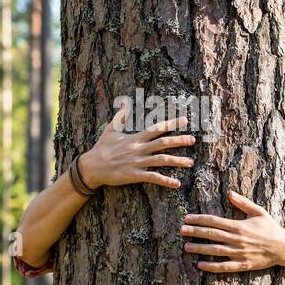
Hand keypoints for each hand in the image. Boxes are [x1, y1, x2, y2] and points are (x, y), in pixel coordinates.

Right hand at [78, 103, 194, 189]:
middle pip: (163, 143)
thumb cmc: (101, 148)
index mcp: (135, 138)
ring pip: (161, 160)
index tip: (185, 120)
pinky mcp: (134, 175)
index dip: (171, 123)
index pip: (156, 128)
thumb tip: (125, 101)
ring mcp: (137, 162)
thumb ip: (121, 116)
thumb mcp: (111, 130)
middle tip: (193, 140)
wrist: (91, 167)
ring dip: (177, 161)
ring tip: (191, 162)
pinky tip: (177, 184)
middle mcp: (138, 149)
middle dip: (179, 141)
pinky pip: (153, 177)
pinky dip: (165, 181)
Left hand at [180, 190, 284, 273]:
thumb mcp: (259, 212)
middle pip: (211, 235)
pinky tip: (200, 265)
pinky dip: (211, 266)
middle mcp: (237, 239)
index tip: (188, 218)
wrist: (283, 247)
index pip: (214, 221)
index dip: (199, 219)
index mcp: (239, 225)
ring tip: (186, 246)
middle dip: (195, 232)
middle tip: (181, 230)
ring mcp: (239, 253)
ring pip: (215, 250)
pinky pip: (224, 266)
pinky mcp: (242, 264)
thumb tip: (229, 193)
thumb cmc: (271, 228)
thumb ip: (243, 203)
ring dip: (199, 248)